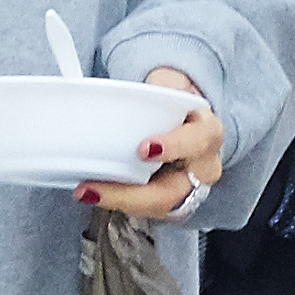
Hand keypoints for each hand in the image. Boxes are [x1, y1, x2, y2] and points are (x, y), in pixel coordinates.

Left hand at [76, 67, 224, 216]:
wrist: (184, 120)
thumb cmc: (176, 103)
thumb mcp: (170, 84)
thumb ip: (156, 85)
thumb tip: (121, 91)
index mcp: (208, 132)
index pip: (198, 142)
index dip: (174, 147)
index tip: (145, 149)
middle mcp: (203, 168)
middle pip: (172, 193)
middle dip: (130, 195)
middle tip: (92, 188)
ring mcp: (187, 190)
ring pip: (156, 207)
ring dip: (118, 202)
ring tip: (86, 191)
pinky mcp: (169, 201)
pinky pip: (145, 209)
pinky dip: (118, 202)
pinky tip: (94, 193)